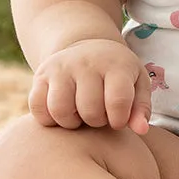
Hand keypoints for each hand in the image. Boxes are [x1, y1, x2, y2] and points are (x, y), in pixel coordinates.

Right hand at [29, 39, 151, 134]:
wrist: (88, 48)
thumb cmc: (118, 75)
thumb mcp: (137, 84)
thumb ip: (141, 108)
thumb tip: (140, 130)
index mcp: (116, 65)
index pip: (118, 101)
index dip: (118, 120)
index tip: (117, 120)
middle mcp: (86, 63)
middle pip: (89, 110)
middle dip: (96, 121)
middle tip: (99, 116)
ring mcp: (60, 68)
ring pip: (60, 110)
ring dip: (71, 123)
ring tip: (80, 116)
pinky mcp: (40, 75)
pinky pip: (37, 107)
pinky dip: (48, 118)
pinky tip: (62, 114)